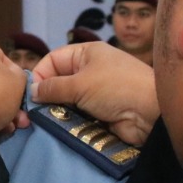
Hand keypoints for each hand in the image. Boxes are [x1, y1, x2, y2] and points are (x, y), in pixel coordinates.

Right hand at [30, 43, 158, 145]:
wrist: (151, 113)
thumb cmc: (116, 88)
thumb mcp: (80, 83)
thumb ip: (53, 88)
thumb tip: (32, 92)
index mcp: (87, 53)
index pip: (54, 60)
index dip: (40, 75)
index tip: (31, 95)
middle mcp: (91, 70)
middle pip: (59, 81)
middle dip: (47, 96)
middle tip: (34, 113)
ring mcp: (96, 93)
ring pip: (67, 101)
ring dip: (58, 112)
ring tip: (47, 122)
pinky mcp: (101, 113)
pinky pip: (78, 116)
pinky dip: (70, 122)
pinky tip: (62, 129)